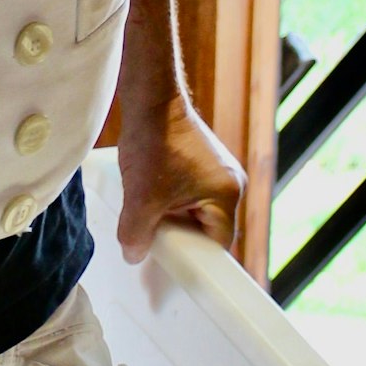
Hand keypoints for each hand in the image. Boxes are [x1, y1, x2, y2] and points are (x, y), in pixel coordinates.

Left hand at [116, 90, 244, 261]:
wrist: (151, 99)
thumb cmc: (154, 143)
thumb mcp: (140, 198)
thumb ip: (136, 233)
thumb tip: (134, 256)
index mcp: (227, 194)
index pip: (218, 243)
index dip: (194, 257)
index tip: (172, 266)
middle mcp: (231, 183)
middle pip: (209, 228)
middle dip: (182, 236)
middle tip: (156, 241)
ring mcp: (219, 171)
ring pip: (198, 211)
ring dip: (175, 218)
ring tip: (150, 217)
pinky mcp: (205, 161)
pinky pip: (193, 194)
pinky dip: (174, 202)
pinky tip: (152, 198)